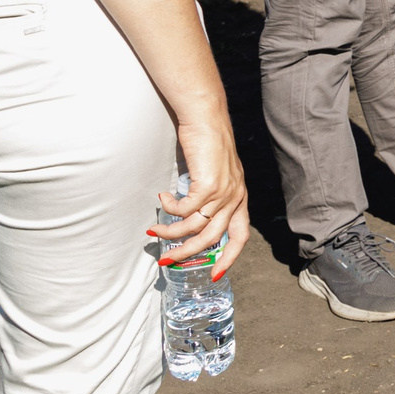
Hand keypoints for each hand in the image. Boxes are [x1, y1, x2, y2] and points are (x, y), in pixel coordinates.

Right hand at [154, 116, 251, 276]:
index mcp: (240, 198)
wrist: (207, 119)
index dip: (229, 257)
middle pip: (213, 239)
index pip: (240, 236)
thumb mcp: (216, 175)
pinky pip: (185, 209)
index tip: (216, 274)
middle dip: (188, 253)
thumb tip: (191, 216)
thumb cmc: (208, 145)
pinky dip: (170, 208)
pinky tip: (162, 197)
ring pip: (195, 227)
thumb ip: (210, 196)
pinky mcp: (209, 184)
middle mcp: (236, 197)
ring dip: (171, 233)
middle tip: (166, 261)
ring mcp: (224, 191)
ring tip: (154, 230)